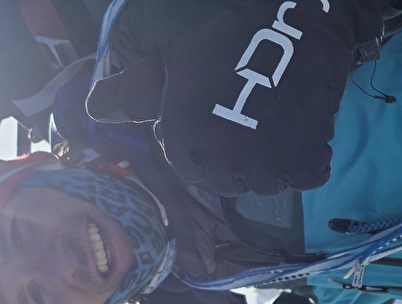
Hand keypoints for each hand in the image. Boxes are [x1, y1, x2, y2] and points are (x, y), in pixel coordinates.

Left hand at [87, 0, 384, 195]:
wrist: (297, 23)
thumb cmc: (225, 40)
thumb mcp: (169, 62)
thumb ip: (131, 94)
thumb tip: (94, 109)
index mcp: (184, 146)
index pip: (192, 168)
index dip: (205, 141)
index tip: (218, 109)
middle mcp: (222, 167)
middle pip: (230, 181)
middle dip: (238, 156)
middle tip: (250, 111)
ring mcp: (267, 170)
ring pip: (267, 180)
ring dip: (273, 159)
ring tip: (275, 116)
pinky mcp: (306, 166)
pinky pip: (306, 175)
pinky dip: (307, 157)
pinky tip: (300, 124)